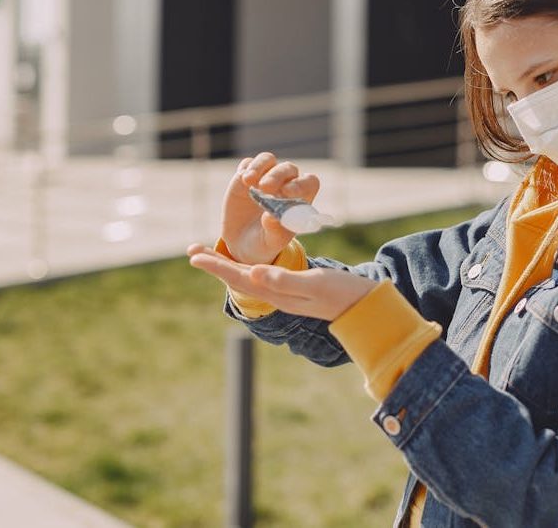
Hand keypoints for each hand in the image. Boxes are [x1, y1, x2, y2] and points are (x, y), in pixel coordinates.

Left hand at [187, 243, 377, 321]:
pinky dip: (248, 266)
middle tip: (192, 249)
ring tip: (211, 255)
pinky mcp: (295, 289)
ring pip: (248, 278)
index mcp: (277, 293)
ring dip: (228, 265)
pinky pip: (262, 277)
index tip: (194, 254)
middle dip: (215, 263)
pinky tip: (248, 263)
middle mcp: (277, 295)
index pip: (239, 276)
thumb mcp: (315, 283)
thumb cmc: (343, 293)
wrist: (365, 308)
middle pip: (238, 277)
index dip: (216, 264)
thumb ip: (285, 280)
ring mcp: (285, 294)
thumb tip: (253, 272)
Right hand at [222, 152, 320, 264]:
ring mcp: (266, 177)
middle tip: (265, 188)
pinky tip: (242, 180)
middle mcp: (285, 184)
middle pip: (288, 168)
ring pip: (268, 160)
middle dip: (278, 175)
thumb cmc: (264, 243)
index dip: (301, 184)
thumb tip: (272, 216)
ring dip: (260, 167)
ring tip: (248, 181)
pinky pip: (248, 164)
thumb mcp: (271, 243)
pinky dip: (246, 168)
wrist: (242, 243)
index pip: (309, 182)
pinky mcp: (246, 176)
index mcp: (300, 200)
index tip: (288, 192)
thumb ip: (275, 230)